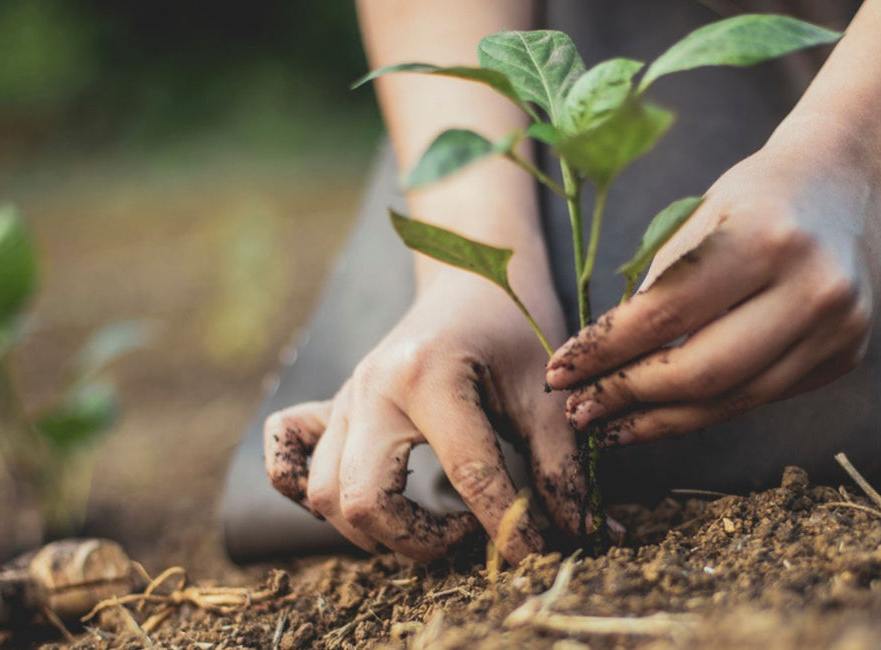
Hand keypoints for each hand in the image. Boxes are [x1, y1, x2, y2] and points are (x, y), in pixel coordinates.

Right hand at [264, 272, 585, 562]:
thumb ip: (565, 466)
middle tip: (466, 534)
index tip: (537, 555)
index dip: (507, 528)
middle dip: (418, 540)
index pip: (467, 476)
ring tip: (430, 521)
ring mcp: (342, 399)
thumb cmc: (514, 329)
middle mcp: (372, 388)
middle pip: (364, 500)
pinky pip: (286, 456)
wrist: (472, 275)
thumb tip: (593, 536)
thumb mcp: (546, 393)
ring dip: (374, 530)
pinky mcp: (329, 407)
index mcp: (429, 376)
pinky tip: (357, 498)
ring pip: (325, 496)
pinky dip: (304, 487)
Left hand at [545, 121, 880, 444]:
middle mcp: (812, 288)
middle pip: (702, 371)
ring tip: (611, 427)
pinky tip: (664, 414)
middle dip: (629, 396)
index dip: (605, 351)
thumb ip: (657, 288)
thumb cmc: (757, 194)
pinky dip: (706, 409)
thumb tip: (598, 365)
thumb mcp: (700, 217)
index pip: (666, 314)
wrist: (850, 178)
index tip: (559, 372)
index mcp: (766, 238)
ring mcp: (838, 329)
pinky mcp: (846, 356)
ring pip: (732, 399)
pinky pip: (760, 397)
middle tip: (579, 410)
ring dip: (662, 421)